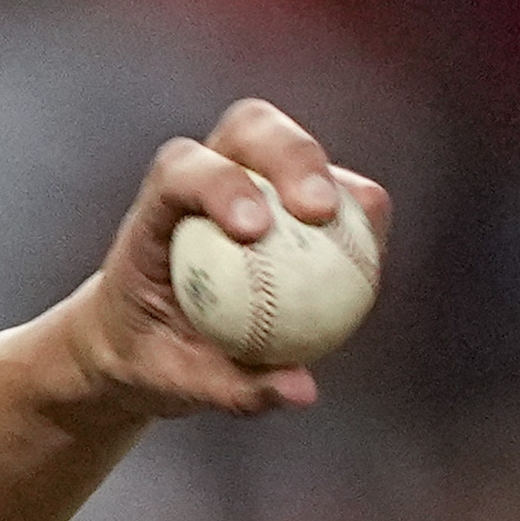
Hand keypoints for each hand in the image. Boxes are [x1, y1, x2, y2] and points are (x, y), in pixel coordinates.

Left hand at [64, 100, 388, 419]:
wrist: (144, 341)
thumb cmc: (150, 358)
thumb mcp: (174, 384)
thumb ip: (233, 387)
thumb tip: (303, 391)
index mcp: (156, 209)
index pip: (182, 172)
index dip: (220, 186)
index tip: (254, 230)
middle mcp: (204, 175)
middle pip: (248, 130)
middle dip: (289, 155)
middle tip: (319, 210)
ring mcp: (248, 177)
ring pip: (291, 147)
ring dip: (332, 175)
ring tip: (366, 217)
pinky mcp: (285, 197)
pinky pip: (328, 194)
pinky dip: (353, 214)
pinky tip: (375, 250)